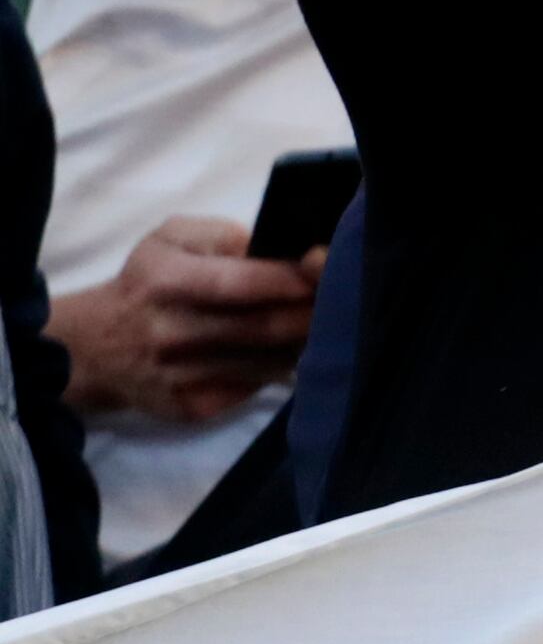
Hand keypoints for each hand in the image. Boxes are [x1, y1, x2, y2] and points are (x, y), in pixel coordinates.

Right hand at [49, 215, 318, 423]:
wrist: (97, 347)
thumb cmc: (149, 281)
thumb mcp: (172, 239)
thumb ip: (224, 236)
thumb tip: (282, 248)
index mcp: (165, 281)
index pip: (240, 283)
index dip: (290, 278)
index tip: (324, 265)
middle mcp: (170, 333)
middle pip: (264, 327)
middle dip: (313, 310)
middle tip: (344, 295)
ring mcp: (180, 377)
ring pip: (269, 361)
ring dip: (304, 340)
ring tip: (319, 320)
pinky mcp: (192, 407)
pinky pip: (256, 387)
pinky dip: (280, 368)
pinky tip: (285, 350)